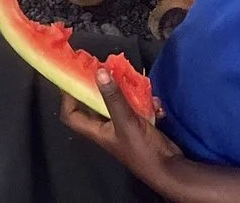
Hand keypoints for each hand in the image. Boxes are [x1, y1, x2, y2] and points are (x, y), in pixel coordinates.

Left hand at [59, 71, 179, 183]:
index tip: (73, 77)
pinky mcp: (141, 126)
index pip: (72, 115)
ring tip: (136, 84)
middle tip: (105, 69)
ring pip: (120, 103)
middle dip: (102, 87)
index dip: (68, 98)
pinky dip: (147, 103)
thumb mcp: (126, 122)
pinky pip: (139, 108)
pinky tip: (157, 104)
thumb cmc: (144, 151)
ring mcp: (125, 127)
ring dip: (129, 93)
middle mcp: (108, 129)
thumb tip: (99, 72)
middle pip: (96, 104)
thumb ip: (113, 98)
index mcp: (98, 132)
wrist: (171, 169)